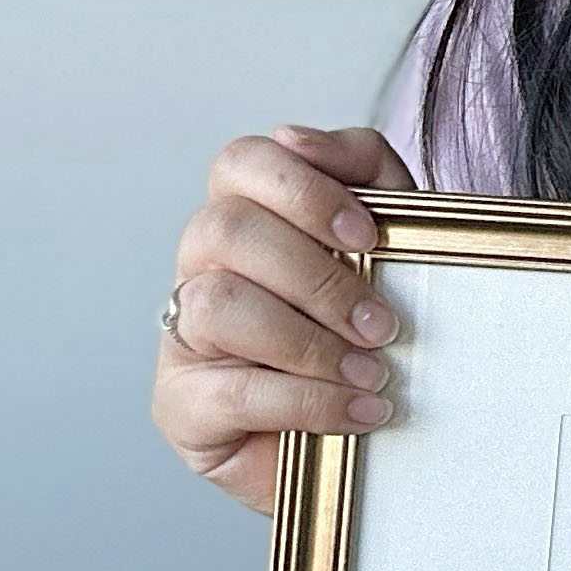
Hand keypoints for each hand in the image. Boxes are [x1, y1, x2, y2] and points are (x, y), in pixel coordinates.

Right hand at [152, 124, 414, 516]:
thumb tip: (303, 141)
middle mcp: (200, 265)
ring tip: (375, 372)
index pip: (240, 162)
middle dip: (318, 277)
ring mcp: (180, 334)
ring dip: (311, 342)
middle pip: (227, 229)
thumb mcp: (391, 239)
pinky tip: (362, 411)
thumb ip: (364, 172)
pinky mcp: (179, 404)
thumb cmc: (370, 325)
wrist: (371, 429)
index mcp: (245, 212)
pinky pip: (233, 391)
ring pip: (219, 304)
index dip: (302, 190)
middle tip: (383, 324)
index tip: (368, 235)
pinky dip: (310, 402)